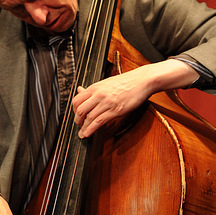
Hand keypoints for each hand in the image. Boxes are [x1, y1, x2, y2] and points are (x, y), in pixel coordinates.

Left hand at [72, 61, 198, 137]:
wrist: (142, 81)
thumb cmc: (126, 82)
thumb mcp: (106, 83)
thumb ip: (93, 89)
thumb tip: (80, 89)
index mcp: (95, 87)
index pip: (76, 100)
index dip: (73, 110)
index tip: (76, 116)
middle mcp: (98, 94)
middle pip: (80, 110)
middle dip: (77, 121)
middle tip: (79, 126)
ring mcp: (106, 103)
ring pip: (88, 117)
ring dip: (83, 128)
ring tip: (82, 134)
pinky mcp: (115, 110)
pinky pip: (99, 122)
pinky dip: (91, 129)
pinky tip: (88, 133)